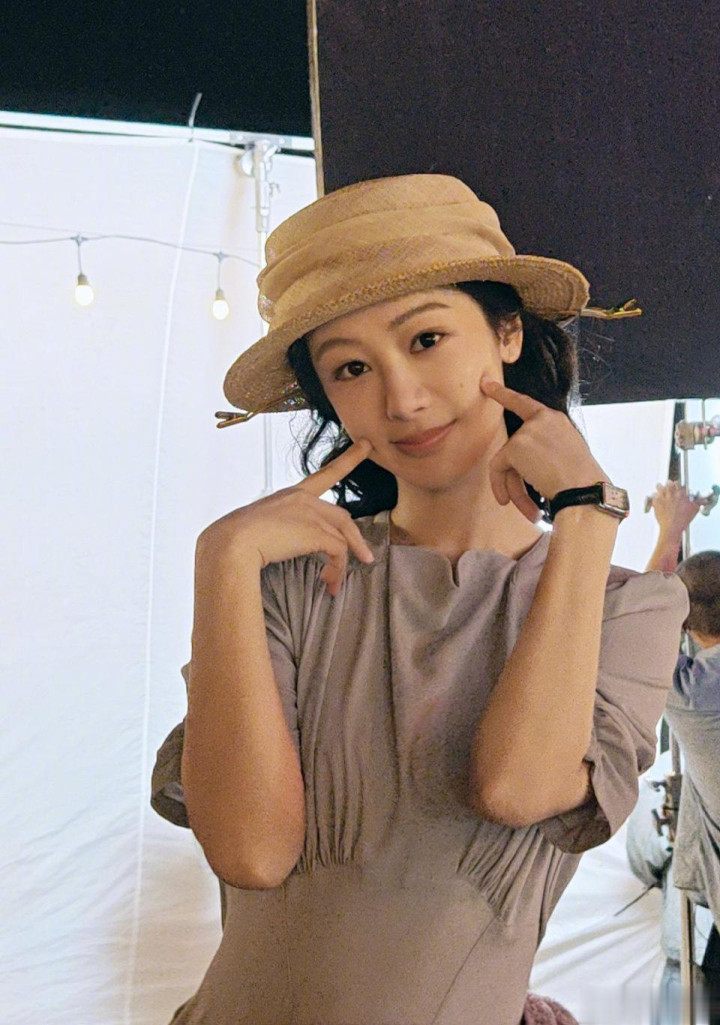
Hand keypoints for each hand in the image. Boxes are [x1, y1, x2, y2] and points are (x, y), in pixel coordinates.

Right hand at [196, 439, 375, 596]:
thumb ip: (276, 529)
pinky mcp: (315, 531)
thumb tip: (278, 546)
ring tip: (338, 582)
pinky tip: (329, 582)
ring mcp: (310, 513)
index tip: (366, 445)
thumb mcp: (259, 526)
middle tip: (365, 556)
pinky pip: (338, 550)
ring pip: (344, 534)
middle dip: (355, 538)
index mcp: (290, 494)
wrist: (230, 543)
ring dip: (345, 561)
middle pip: (341, 516)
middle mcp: (303, 499)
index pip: (325, 474)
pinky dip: (337, 569)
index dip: (349, 460)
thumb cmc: (234, 538)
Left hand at [479, 375, 608, 522]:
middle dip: (515, 480)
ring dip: (515, 490)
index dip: (503, 394)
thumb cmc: (583, 482)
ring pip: (507, 462)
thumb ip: (545, 449)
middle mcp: (542, 419)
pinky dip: (502, 487)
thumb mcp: (568, 455)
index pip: (525, 403)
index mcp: (556, 420)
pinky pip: (498, 468)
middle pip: (514, 447)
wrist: (586, 491)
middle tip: (514, 503)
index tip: (486, 383)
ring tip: (530, 511)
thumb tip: (520, 465)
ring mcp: (528, 431)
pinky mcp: (516, 446)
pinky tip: (512, 503)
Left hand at [648, 480, 702, 537]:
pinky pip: (653, 495)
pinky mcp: (656, 502)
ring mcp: (663, 497)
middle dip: (669, 484)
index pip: (679, 483)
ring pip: (659, 486)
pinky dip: (655, 496)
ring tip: (661, 491)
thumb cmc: (683, 519)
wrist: (672, 527)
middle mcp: (671, 493)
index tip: (677, 487)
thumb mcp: (694, 509)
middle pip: (668, 482)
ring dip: (660, 488)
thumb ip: (698, 502)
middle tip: (669, 489)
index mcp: (681, 494)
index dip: (677, 484)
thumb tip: (701, 500)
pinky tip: (657, 500)